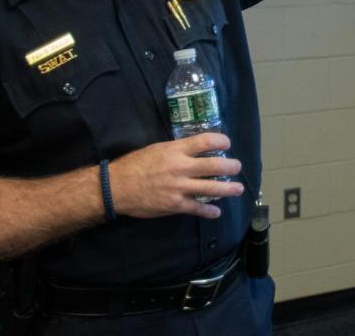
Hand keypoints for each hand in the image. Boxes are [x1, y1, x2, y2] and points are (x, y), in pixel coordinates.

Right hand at [108, 134, 243, 219]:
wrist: (117, 187)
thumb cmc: (135, 165)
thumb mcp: (157, 149)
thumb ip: (177, 149)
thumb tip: (194, 149)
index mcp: (176, 150)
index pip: (205, 141)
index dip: (221, 141)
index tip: (227, 143)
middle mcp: (181, 167)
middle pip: (214, 165)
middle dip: (231, 166)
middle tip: (237, 167)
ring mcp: (179, 188)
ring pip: (211, 188)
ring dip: (228, 189)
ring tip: (238, 189)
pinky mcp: (175, 205)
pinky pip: (197, 208)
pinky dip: (209, 211)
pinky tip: (216, 212)